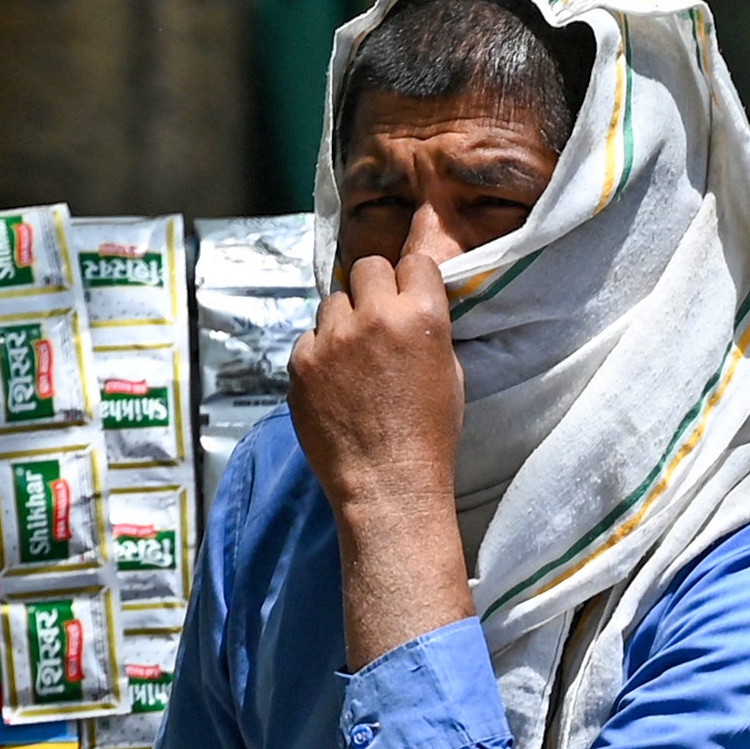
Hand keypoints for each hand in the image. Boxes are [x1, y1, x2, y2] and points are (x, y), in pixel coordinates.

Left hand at [287, 208, 473, 666]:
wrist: (387, 487)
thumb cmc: (429, 436)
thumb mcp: (449, 372)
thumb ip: (428, 327)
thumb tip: (409, 300)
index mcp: (421, 315)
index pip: (414, 261)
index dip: (411, 279)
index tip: (408, 294)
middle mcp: (374, 317)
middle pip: (367, 267)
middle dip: (373, 289)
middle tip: (376, 320)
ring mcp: (331, 340)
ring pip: (332, 302)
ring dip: (343, 321)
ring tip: (352, 361)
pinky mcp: (300, 363)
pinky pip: (308, 340)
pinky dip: (318, 355)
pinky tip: (332, 385)